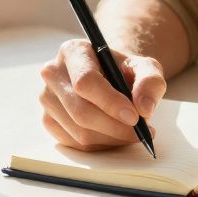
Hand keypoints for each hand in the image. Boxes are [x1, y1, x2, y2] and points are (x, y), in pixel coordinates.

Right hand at [39, 39, 166, 150]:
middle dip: (115, 127)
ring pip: (79, 132)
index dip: (111, 103)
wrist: (110, 77)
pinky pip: (75, 143)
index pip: (86, 82)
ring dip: (111, 138)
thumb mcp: (146, 67)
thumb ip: (150, 81)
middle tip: (141, 132)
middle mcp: (53, 73)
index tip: (134, 117)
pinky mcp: (48, 120)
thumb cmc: (125, 71)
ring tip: (132, 133)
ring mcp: (47, 98)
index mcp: (73, 51)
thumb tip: (144, 108)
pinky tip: (115, 136)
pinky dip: (100, 145)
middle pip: (81, 111)